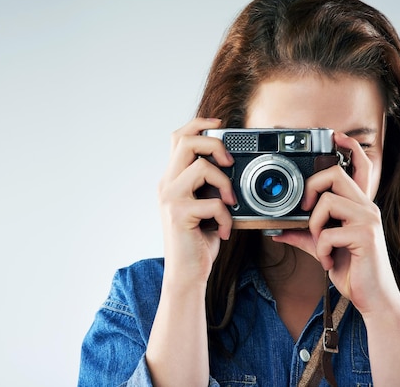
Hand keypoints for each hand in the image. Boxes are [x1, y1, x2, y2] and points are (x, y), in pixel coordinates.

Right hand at [158, 118, 236, 284]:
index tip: (220, 125)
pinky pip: (213, 203)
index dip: (199, 124)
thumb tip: (232, 166)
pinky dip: (226, 217)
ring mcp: (170, 198)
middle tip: (230, 162)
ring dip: (225, 183)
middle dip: (214, 145)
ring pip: (201, 167)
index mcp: (172, 179)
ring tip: (230, 202)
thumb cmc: (198, 241)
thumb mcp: (204, 206)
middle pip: (185, 141)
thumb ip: (210, 185)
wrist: (186, 273)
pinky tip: (224, 231)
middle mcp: (167, 184)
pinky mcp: (179, 215)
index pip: (179, 137)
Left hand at [272, 133, 399, 316]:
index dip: (350, 148)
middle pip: (335, 174)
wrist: (373, 299)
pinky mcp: (365, 237)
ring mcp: (368, 220)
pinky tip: (327, 261)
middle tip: (305, 210)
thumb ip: (303, 235)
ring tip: (320, 244)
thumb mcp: (322, 248)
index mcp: (359, 206)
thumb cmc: (352, 270)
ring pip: (328, 201)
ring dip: (314, 224)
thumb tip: (276, 230)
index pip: (361, 167)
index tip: (335, 136)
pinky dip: (320, 248)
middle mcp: (367, 207)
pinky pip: (328, 232)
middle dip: (312, 187)